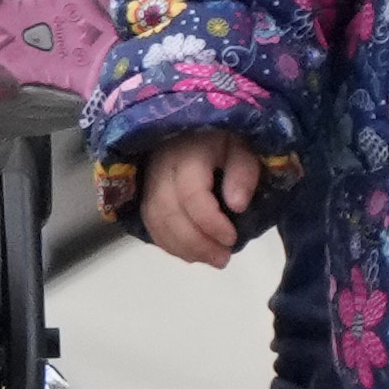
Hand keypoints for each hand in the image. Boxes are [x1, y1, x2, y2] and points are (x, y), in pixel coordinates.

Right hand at [121, 130, 270, 266]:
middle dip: (196, 243)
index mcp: (188, 153)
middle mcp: (161, 167)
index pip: (191, 194)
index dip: (210, 223)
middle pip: (168, 212)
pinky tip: (191, 252)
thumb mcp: (243, 148)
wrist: (195, 129)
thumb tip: (237, 205)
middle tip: (223, 258)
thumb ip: (243, 173)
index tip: (232, 238)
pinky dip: (169, 243)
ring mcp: (148, 180)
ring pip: (155, 221)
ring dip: (182, 248)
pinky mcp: (144, 192)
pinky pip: (149, 223)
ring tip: (211, 259)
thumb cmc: (224, 139)